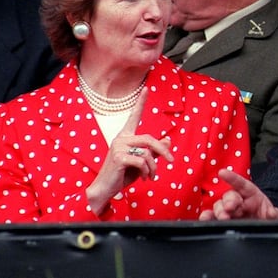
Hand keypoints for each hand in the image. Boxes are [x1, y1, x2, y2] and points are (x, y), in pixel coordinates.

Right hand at [86, 88, 173, 214]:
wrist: (105, 189)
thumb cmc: (122, 174)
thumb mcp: (141, 161)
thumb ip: (153, 151)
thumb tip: (168, 140)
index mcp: (125, 137)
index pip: (134, 116)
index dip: (141, 102)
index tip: (146, 88)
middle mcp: (121, 138)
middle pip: (150, 139)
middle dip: (163, 151)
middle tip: (171, 161)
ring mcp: (118, 147)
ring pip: (148, 153)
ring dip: (154, 167)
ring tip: (151, 176)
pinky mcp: (119, 157)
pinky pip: (142, 161)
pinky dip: (147, 171)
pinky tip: (143, 178)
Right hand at [199, 169, 277, 220]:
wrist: (264, 229)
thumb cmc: (267, 218)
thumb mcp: (275, 216)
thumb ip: (275, 214)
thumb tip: (271, 213)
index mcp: (252, 194)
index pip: (241, 184)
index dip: (232, 178)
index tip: (222, 173)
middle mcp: (239, 201)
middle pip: (230, 196)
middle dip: (229, 200)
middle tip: (230, 208)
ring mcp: (230, 211)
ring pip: (220, 206)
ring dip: (219, 210)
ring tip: (223, 217)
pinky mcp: (223, 221)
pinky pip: (213, 217)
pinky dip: (208, 217)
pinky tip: (205, 218)